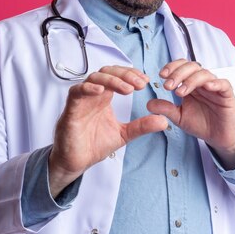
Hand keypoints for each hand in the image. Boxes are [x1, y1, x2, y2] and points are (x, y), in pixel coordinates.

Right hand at [49, 66, 167, 196]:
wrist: (76, 162)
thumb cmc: (94, 144)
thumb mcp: (124, 134)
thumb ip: (141, 126)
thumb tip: (163, 121)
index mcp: (105, 98)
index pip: (117, 76)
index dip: (131, 74)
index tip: (146, 81)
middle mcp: (93, 95)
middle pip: (107, 72)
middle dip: (125, 74)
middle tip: (140, 83)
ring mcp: (81, 100)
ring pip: (94, 78)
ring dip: (112, 80)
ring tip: (128, 89)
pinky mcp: (71, 109)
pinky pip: (76, 92)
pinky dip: (88, 88)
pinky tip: (102, 91)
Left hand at [147, 59, 234, 168]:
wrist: (217, 138)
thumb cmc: (200, 124)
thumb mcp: (178, 117)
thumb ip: (165, 109)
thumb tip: (149, 103)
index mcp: (191, 84)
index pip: (182, 67)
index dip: (172, 67)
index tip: (161, 75)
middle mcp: (202, 82)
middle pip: (191, 67)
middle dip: (178, 73)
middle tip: (168, 85)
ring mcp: (215, 87)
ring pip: (204, 74)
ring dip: (190, 80)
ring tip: (179, 92)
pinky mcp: (227, 95)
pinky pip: (223, 84)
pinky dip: (215, 83)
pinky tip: (206, 87)